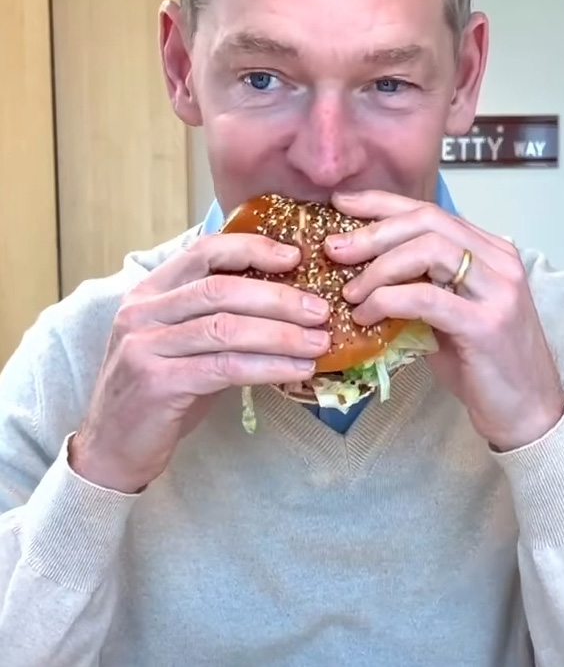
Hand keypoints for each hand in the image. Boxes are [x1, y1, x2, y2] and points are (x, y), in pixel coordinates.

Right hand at [70, 234, 330, 492]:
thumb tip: (292, 302)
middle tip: (320, 309)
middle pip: (221, 289)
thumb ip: (221, 316)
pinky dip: (268, 366)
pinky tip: (297, 370)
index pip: (204, 251)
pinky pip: (225, 367)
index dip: (252, 248)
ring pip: (226, 328)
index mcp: (150, 291)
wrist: (113, 447)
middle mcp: (142, 311)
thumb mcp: (185, 342)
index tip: (295, 256)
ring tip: (318, 341)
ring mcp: (145, 346)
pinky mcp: (157, 383)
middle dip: (278, 297)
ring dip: (281, 334)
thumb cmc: (161, 389)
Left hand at [326, 190, 563, 451]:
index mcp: (490, 251)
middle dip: (373, 231)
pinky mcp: (486, 324)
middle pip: (427, 221)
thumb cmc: (483, 365)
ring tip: (351, 292)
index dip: (382, 203)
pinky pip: (426, 296)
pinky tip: (366, 316)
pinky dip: (387, 300)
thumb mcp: (447, 314)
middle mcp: (499, 260)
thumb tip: (359, 268)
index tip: (341, 204)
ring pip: (428, 249)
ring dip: (379, 267)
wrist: (527, 413)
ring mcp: (497, 290)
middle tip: (335, 249)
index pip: (430, 210)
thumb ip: (418, 284)